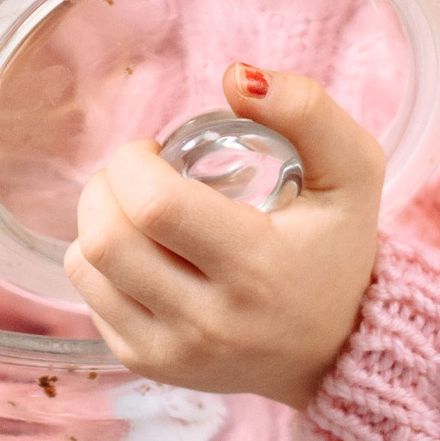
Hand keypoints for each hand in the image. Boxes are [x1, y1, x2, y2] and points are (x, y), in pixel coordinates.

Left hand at [64, 63, 383, 407]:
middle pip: (107, 239)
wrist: (333, 349)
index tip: (155, 152)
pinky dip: (98, 261)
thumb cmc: (337, 250)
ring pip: (86, 266)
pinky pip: (88, 297)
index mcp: (257, 268)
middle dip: (106, 185)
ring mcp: (174, 350)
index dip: (135, 162)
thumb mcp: (353, 172)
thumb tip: (235, 75)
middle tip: (138, 174)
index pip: (155, 206)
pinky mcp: (150, 365)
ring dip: (94, 219)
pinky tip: (137, 250)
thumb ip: (308, 110)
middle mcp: (210, 321)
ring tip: (133, 208)